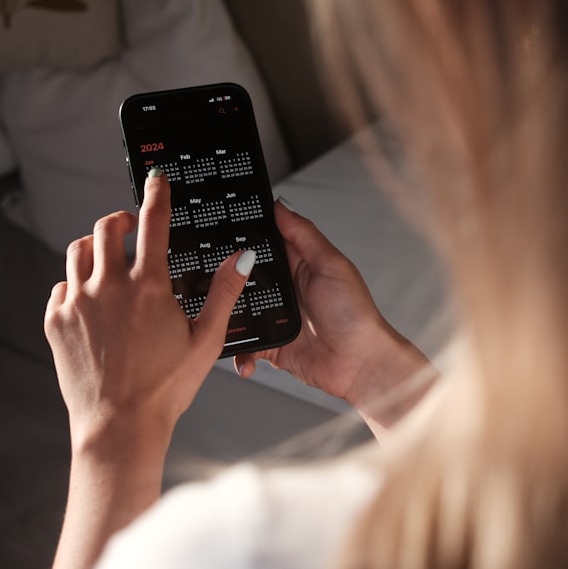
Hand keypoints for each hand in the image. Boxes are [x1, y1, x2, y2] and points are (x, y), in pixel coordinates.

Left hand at [44, 170, 254, 447]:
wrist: (119, 427)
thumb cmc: (164, 389)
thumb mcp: (206, 341)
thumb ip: (224, 293)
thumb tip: (241, 258)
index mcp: (149, 287)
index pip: (152, 223)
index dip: (156, 194)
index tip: (155, 179)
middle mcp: (108, 287)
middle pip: (106, 227)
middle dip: (120, 219)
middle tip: (130, 225)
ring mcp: (77, 303)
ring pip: (78, 250)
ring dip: (95, 246)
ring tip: (108, 258)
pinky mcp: (56, 321)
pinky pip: (61, 286)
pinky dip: (75, 284)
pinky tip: (90, 299)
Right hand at [234, 200, 433, 433]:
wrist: (360, 364)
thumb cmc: (354, 314)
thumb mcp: (330, 264)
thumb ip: (304, 234)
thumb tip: (280, 205)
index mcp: (298, 265)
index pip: (266, 244)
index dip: (245, 236)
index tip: (220, 227)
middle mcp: (284, 290)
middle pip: (245, 278)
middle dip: (227, 278)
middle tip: (207, 275)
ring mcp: (276, 318)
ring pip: (239, 311)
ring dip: (228, 315)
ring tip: (215, 315)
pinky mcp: (271, 345)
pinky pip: (245, 345)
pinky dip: (238, 350)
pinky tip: (238, 351)